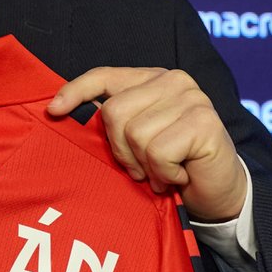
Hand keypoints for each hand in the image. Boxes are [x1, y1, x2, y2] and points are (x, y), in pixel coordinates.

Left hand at [47, 67, 247, 222]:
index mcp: (151, 79)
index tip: (53, 111)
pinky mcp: (204, 122)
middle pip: (114, 112)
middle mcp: (173, 81)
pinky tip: (179, 175)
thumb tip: (59, 111)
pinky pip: (158, 152)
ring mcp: (192, 98)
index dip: (75, 91)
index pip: (104, 76)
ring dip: (145, 165)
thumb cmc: (172, 166)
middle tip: (141, 168)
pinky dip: (163, 174)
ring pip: (135, 134)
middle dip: (120, 150)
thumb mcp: (135, 140)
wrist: (218, 194)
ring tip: (163, 172)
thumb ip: (112, 122)